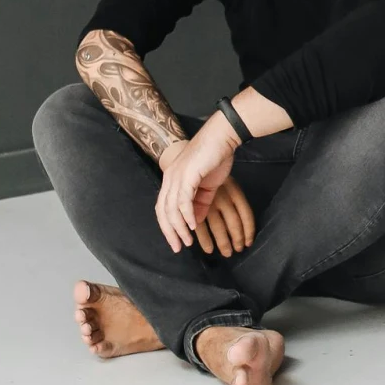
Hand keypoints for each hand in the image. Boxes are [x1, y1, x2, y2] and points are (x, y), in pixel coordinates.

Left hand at [155, 114, 239, 253]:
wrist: (222, 137)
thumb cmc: (216, 157)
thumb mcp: (207, 186)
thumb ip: (200, 204)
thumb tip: (194, 223)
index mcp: (172, 180)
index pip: (164, 208)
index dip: (168, 226)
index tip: (177, 241)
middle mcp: (170, 178)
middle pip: (163, 211)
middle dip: (170, 232)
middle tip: (178, 247)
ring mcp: (176, 176)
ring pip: (171, 209)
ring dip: (179, 228)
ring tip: (187, 241)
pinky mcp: (186, 175)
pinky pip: (183, 201)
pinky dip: (186, 215)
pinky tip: (193, 226)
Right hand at [194, 175, 255, 258]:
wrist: (189, 157)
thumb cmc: (209, 171)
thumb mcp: (225, 183)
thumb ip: (230, 202)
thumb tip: (239, 226)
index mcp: (234, 189)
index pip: (246, 213)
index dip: (249, 230)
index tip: (249, 243)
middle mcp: (222, 195)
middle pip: (234, 222)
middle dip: (237, 239)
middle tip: (237, 251)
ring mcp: (208, 199)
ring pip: (218, 226)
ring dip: (223, 242)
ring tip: (227, 253)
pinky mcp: (194, 204)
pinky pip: (202, 227)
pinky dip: (205, 239)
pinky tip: (208, 249)